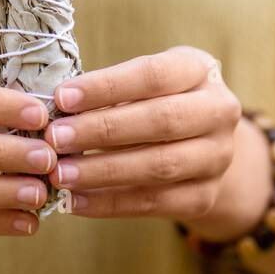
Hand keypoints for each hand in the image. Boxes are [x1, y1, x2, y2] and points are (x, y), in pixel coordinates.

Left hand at [44, 46, 269, 237]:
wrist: (201, 143)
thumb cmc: (156, 100)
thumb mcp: (142, 83)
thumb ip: (109, 92)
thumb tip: (57, 109)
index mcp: (200, 70)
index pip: (153, 75)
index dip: (106, 86)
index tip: (62, 98)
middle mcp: (219, 111)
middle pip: (161, 120)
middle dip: (102, 129)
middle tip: (55, 138)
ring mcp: (218, 157)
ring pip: (159, 165)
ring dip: (103, 171)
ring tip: (61, 173)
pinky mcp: (206, 196)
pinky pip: (155, 203)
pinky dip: (111, 203)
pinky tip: (77, 201)